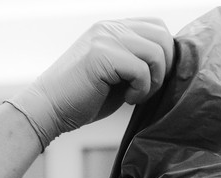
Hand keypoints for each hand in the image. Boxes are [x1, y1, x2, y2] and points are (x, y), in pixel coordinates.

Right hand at [9, 17, 173, 146]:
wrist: (49, 108)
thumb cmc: (83, 97)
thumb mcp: (118, 73)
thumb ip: (139, 60)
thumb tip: (171, 64)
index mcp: (114, 27)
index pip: (158, 27)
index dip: (165, 55)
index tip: (152, 80)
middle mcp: (110, 26)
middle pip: (163, 36)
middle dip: (164, 69)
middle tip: (146, 89)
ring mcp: (105, 37)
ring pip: (156, 52)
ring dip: (153, 80)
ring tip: (135, 95)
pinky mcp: (101, 54)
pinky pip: (141, 69)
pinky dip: (141, 89)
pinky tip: (126, 98)